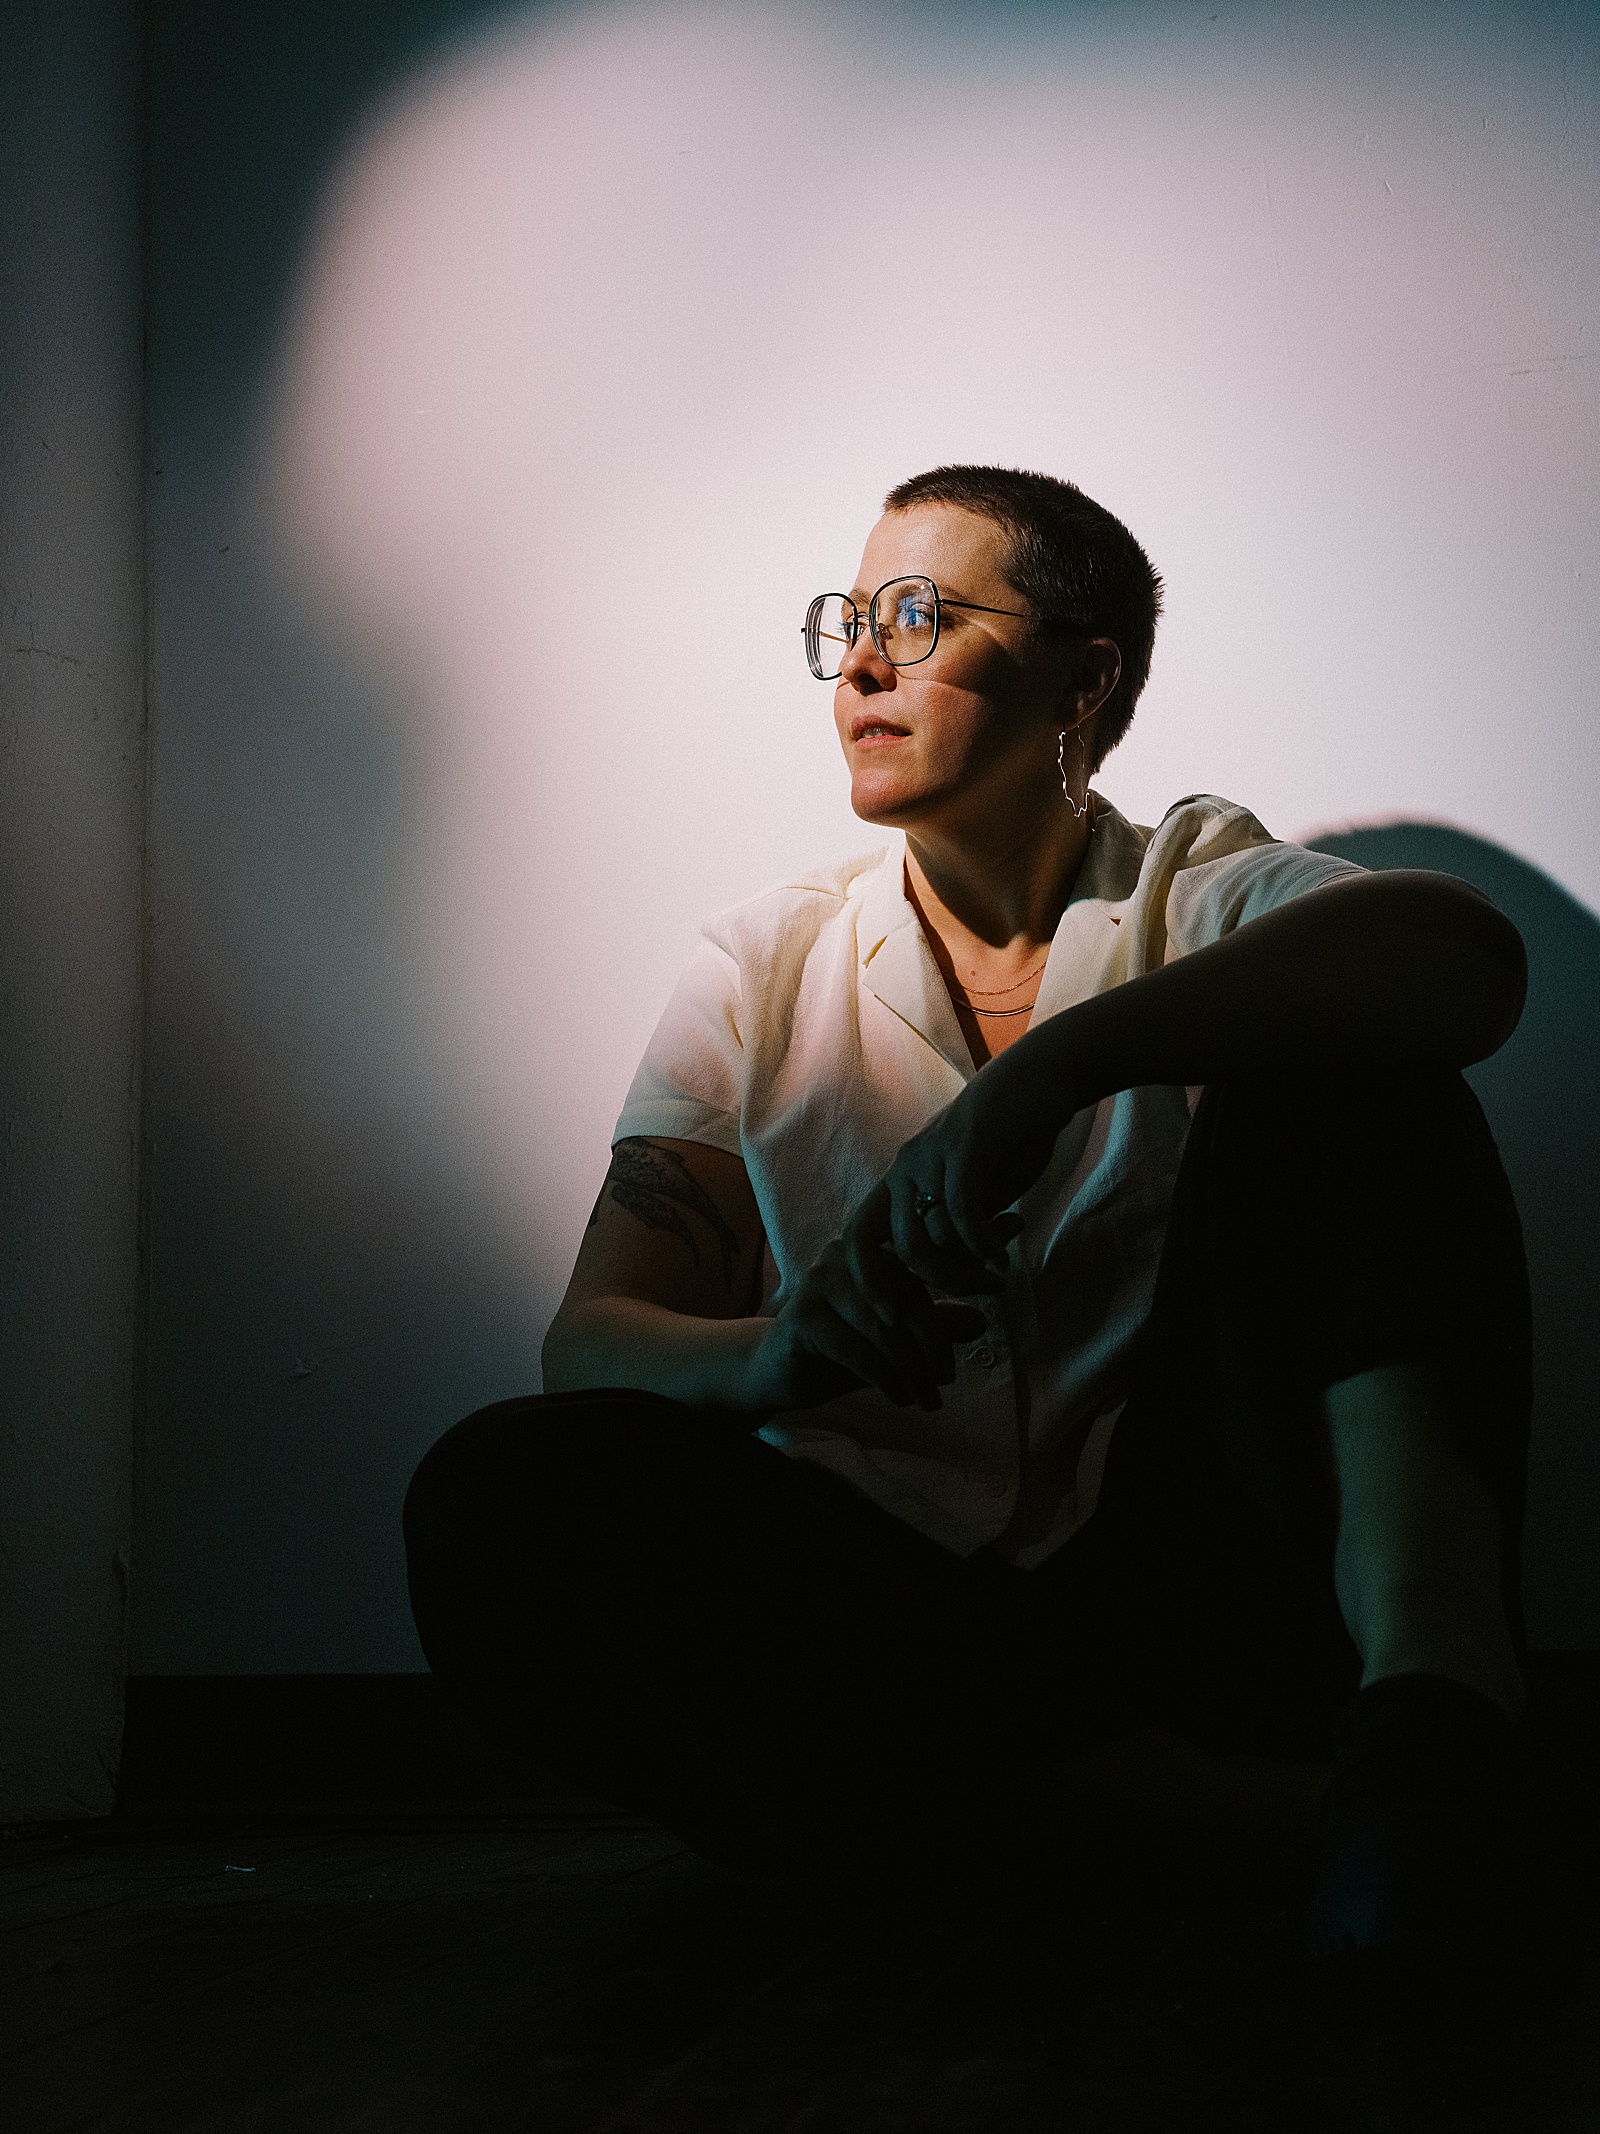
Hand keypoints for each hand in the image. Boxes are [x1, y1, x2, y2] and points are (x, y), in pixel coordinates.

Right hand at [739, 1228, 985, 1415]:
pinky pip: (859, 1350)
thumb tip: (982, 1320)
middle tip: (947, 1380)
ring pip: (886, 1328)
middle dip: (934, 1344)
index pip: (925, 1258)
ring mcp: (821, 1281)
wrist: (780, 1368)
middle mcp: (845, 1253)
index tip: (1003, 1278)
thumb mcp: (895, 1337)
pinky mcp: (805, 1315)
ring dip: (912, 1370)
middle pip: (908, 1296)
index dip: (964, 1268)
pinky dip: (885, 1378)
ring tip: (929, 1400)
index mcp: (871, 1247)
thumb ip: (934, 1323)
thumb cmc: (843, 1346)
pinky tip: (900, 1398)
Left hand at [853, 1054, 1084, 1291]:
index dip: (867, 1279)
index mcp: (901, 1179)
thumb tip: (959, 1273)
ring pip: (929, 1238)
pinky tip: (1002, 1259)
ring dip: (964, 1271)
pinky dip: (981, 1245)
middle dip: (921, 1285)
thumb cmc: (1011, 1138)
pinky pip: (962, 1213)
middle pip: (892, 1246)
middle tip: (963, 1298)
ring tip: (997, 1278)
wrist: (1041, 1079)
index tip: (895, 1316)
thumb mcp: (979, 1191)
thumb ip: (961, 1227)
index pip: (859, 1236)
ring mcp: (932, 1157)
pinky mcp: (965, 1147)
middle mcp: (906, 1168)